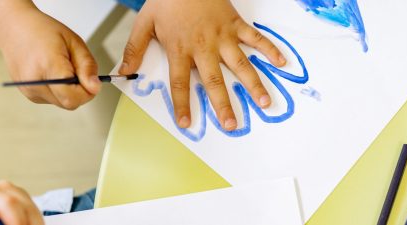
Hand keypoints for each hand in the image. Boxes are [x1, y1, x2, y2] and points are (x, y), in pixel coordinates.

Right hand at [0, 0, 99, 109]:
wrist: (13, 28)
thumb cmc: (44, 31)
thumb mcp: (74, 42)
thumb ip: (87, 67)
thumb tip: (95, 88)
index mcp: (48, 66)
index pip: (73, 97)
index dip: (87, 92)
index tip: (90, 79)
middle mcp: (35, 83)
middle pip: (69, 103)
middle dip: (79, 91)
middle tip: (75, 70)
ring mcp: (28, 90)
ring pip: (62, 103)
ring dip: (68, 91)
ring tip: (61, 68)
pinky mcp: (27, 93)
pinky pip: (52, 99)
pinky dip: (58, 90)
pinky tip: (51, 72)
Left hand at [119, 0, 285, 129]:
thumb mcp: (145, 22)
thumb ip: (135, 48)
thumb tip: (124, 71)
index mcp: (180, 48)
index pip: (180, 83)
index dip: (183, 104)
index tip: (186, 123)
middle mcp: (204, 46)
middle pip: (214, 80)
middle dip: (223, 104)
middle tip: (231, 124)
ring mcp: (223, 35)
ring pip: (240, 63)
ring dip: (253, 84)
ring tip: (264, 103)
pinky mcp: (236, 23)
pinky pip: (256, 38)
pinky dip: (270, 50)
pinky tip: (282, 63)